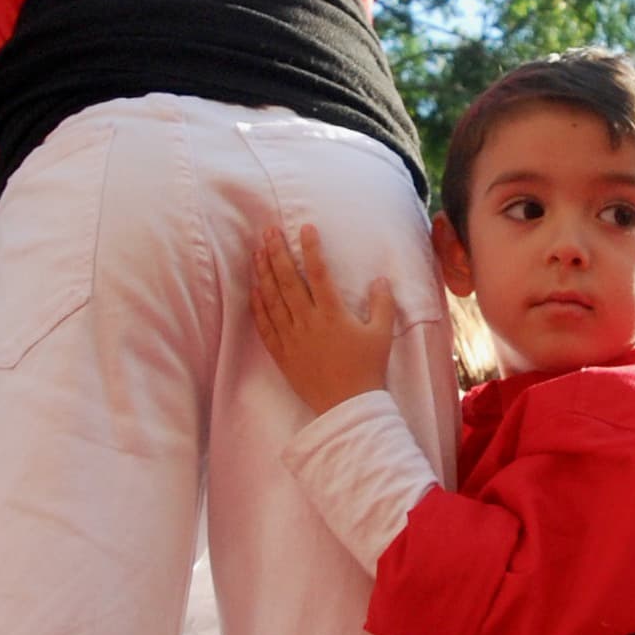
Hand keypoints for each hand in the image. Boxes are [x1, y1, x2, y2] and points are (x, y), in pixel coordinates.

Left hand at [252, 226, 397, 413]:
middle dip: (277, 252)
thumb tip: (380, 279)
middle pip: (288, 280)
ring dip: (263, 273)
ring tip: (257, 251)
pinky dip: (257, 305)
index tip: (305, 228)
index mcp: (333, 314)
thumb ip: (382, 303)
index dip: (311, 249)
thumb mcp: (381, 334)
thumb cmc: (367, 369)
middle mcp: (308, 321)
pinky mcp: (281, 353)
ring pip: (272, 299)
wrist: (347, 406)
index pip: (319, 273)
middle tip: (269, 231)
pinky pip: (264, 325)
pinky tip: (253, 288)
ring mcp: (291, 337)